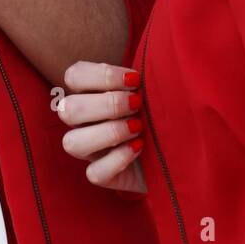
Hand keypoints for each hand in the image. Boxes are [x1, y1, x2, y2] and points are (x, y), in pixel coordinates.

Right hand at [57, 61, 146, 193]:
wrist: (175, 151)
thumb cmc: (158, 112)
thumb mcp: (151, 89)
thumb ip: (142, 77)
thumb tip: (147, 67)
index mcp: (89, 94)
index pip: (74, 76)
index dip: (101, 75)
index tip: (135, 79)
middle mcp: (82, 122)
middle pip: (68, 109)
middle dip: (106, 104)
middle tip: (137, 103)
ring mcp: (90, 151)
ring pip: (72, 143)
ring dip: (107, 132)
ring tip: (138, 127)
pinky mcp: (103, 176)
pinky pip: (95, 173)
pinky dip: (117, 159)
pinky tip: (139, 148)